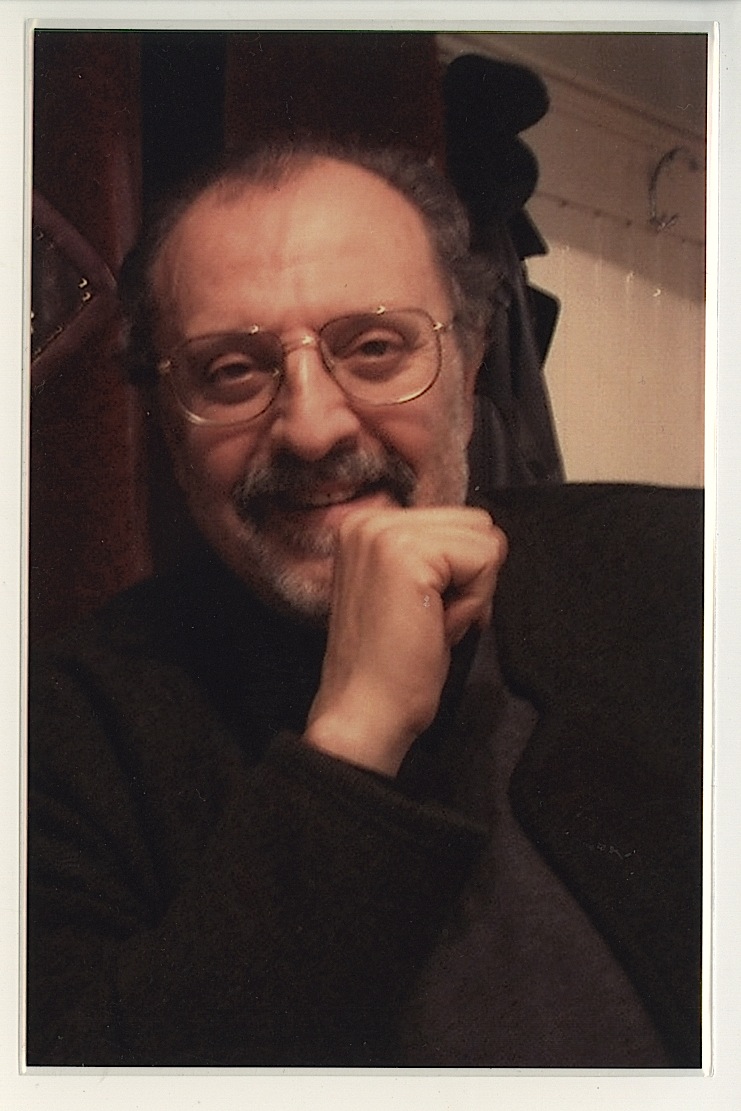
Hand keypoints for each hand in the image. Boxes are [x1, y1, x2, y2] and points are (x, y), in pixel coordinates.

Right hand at [304, 506, 506, 774]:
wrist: (365, 712)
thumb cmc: (391, 664)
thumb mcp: (410, 589)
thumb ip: (436, 554)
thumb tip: (492, 542)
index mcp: (365, 523)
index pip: (455, 520)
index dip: (459, 572)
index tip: (424, 612)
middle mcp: (369, 518)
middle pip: (474, 523)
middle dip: (470, 577)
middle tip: (430, 620)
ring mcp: (385, 533)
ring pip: (483, 539)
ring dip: (473, 589)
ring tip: (431, 623)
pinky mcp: (409, 554)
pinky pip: (484, 561)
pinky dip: (474, 602)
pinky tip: (438, 628)